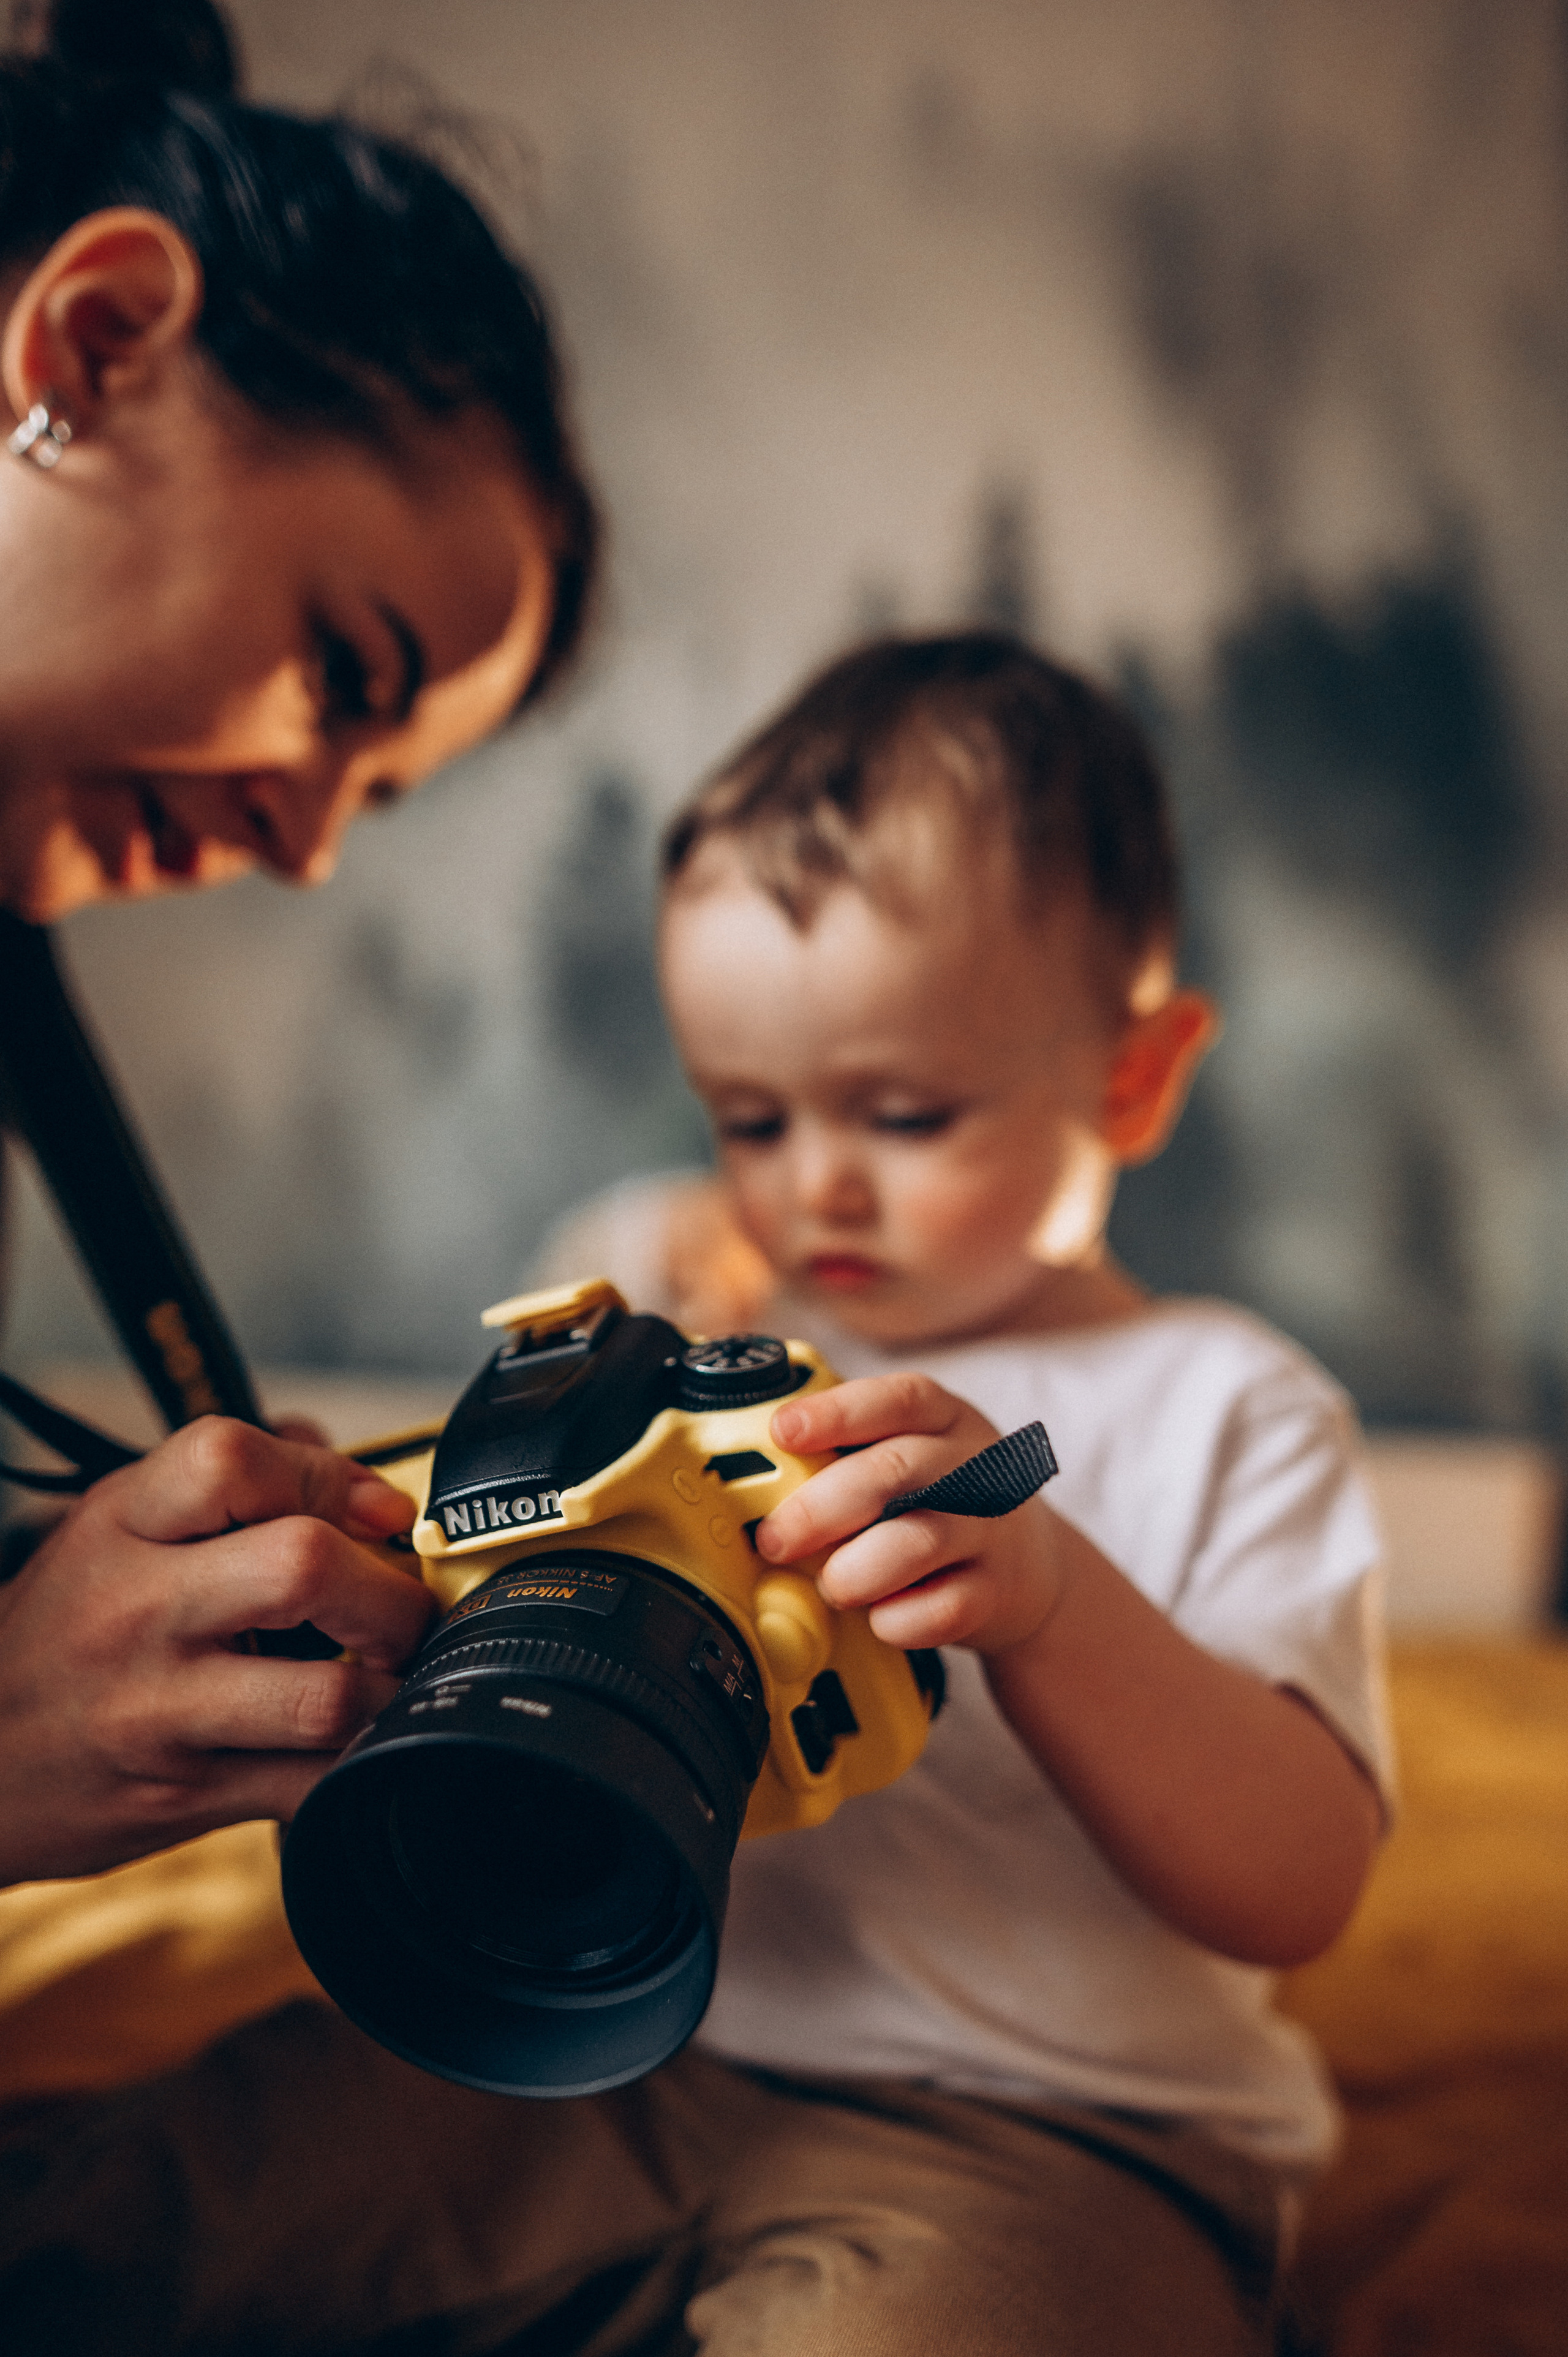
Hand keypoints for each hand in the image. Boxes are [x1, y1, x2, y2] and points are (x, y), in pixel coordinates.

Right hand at [0, 1418, 432, 1887]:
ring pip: (325, 1695)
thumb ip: (227, 1486)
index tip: (374, 1512)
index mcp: (122, 1526)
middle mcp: (139, 1613)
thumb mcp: (114, 1528)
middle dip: (387, 1588)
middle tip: (403, 1604)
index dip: (329, 1476)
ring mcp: (161, 1712)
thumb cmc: (63, 1634)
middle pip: (303, 1567)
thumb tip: (356, 1477)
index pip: (234, 1459)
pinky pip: (312, 1783)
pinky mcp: (186, 1796)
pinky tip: (354, 1737)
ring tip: (388, 1673)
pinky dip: (359, 1759)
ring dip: (390, 1685)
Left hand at [756, 1374, 1064, 1654]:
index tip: (782, 1432)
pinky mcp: (996, 1593)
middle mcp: (976, 1467)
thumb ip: (852, 1456)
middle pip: (897, 1471)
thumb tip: (759, 1482)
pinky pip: (943, 1609)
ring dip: (857, 1568)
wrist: (1035, 1569)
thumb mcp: (915, 1456)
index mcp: (947, 1418)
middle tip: (775, 1539)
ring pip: (920, 1541)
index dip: (837, 1413)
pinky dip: (898, 1619)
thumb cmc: (943, 1504)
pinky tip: (879, 1619)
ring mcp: (992, 1530)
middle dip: (822, 1505)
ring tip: (830, 1586)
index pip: (897, 1400)